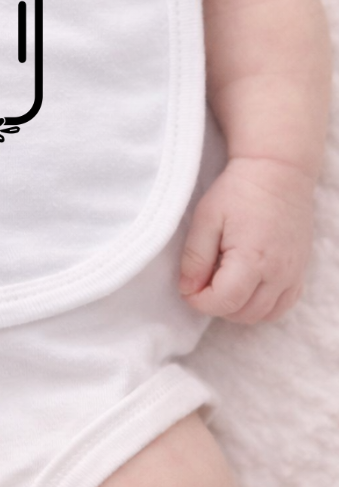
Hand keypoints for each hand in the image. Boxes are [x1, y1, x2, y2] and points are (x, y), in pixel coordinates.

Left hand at [178, 155, 314, 323]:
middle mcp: (278, 274)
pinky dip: (261, 306)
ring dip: (238, 309)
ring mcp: (292, 275)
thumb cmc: (239, 190)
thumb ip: (195, 257)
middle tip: (202, 283)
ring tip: (222, 284)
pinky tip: (246, 287)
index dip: (199, 301)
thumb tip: (187, 289)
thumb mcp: (207, 217)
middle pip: (243, 314)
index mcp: (252, 259)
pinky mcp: (300, 272)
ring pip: (263, 315)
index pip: (223, 302)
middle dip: (216, 305)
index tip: (187, 287)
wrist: (278, 171)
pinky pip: (282, 306)